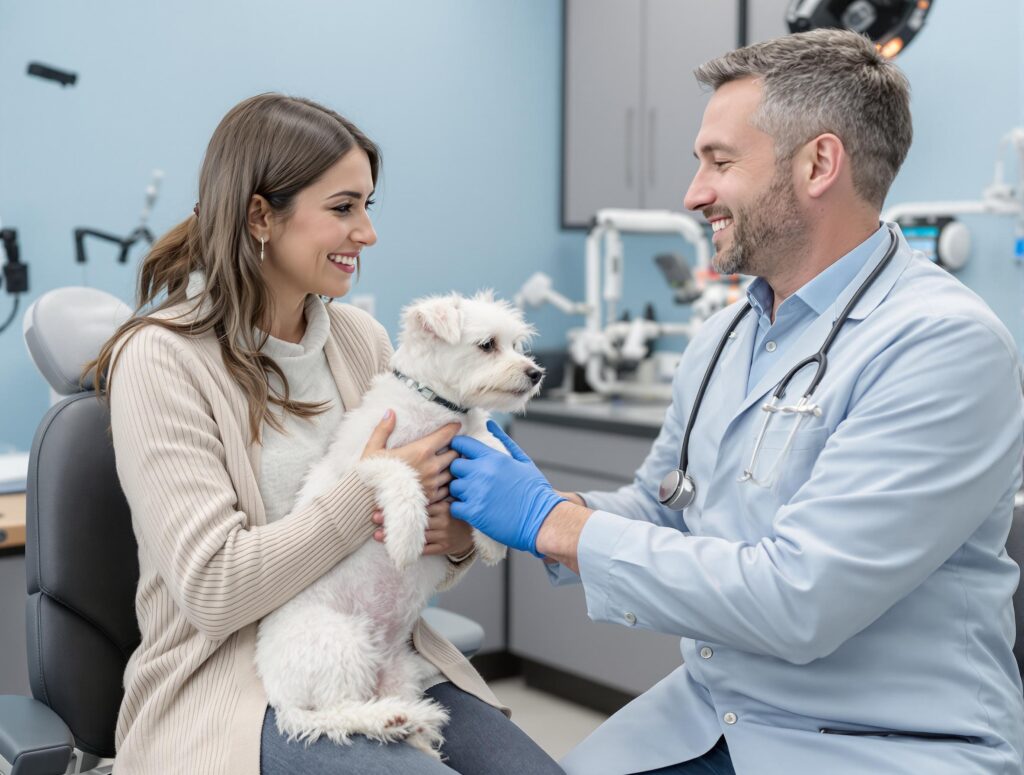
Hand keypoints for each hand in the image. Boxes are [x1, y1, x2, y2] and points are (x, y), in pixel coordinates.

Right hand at [361, 410, 459, 500]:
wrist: (369, 502)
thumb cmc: (371, 475)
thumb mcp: (373, 449)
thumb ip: (383, 429)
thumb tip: (390, 412)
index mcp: (421, 451)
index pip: (447, 435)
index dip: (453, 428)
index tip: (456, 425)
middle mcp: (432, 467)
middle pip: (455, 454)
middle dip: (455, 449)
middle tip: (453, 446)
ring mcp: (434, 484)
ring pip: (454, 472)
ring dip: (453, 467)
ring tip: (450, 463)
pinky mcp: (432, 498)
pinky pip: (448, 489)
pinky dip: (448, 484)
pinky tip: (443, 481)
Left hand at [372, 494, 473, 556]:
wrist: (472, 531)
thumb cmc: (454, 511)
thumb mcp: (448, 497)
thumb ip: (433, 489)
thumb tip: (409, 474)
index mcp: (443, 505)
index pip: (419, 504)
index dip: (400, 503)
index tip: (383, 500)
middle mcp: (444, 520)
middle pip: (414, 520)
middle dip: (393, 519)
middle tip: (374, 517)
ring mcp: (444, 535)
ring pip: (416, 537)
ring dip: (395, 537)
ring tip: (376, 536)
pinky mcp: (444, 548)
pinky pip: (425, 550)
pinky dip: (408, 549)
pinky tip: (394, 549)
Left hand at [449, 420, 564, 555]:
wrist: (542, 519)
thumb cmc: (535, 491)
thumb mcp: (523, 460)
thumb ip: (504, 441)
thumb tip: (489, 424)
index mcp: (493, 458)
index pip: (461, 444)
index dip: (459, 449)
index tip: (463, 456)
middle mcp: (482, 473)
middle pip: (453, 465)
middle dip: (459, 471)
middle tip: (470, 479)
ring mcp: (476, 493)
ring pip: (453, 487)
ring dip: (460, 491)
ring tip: (474, 496)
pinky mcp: (474, 513)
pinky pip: (455, 507)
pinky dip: (461, 509)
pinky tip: (473, 510)